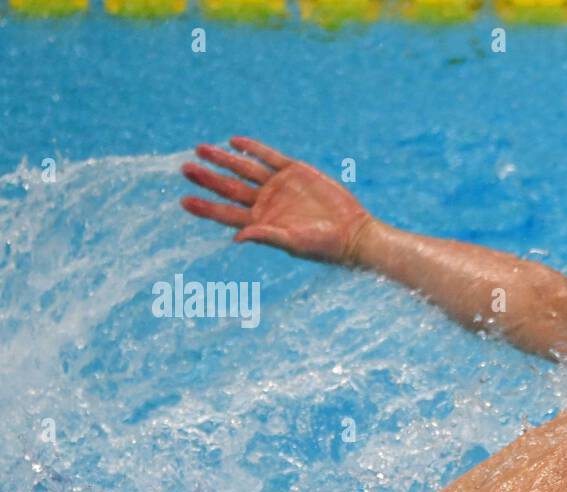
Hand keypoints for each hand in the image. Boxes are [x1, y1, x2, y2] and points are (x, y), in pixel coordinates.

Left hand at [181, 136, 374, 264]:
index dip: (205, 207)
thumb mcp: (293, 243)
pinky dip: (253, 149)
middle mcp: (265, 203)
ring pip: (244, 169)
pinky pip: (269, 156)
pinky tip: (235, 141)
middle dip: (208, 179)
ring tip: (201, 149)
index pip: (226, 213)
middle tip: (185, 169)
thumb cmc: (323, 246)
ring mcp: (279, 186)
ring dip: (223, 159)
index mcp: (260, 222)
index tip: (185, 200)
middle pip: (229, 188)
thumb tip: (236, 238)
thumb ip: (266, 236)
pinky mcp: (295, 171)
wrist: (352, 232)